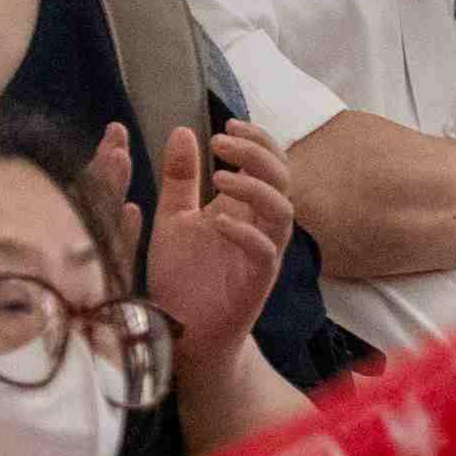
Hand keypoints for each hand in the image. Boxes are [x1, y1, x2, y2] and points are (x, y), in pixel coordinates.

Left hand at [104, 124, 293, 380]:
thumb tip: (183, 130)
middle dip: (257, 154)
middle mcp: (259, 227)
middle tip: (221, 142)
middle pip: (282, 179)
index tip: (226, 125)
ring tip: (219, 177)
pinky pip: (264, 252)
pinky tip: (217, 222)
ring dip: (254, 188)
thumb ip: (181, 177)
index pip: (269, 163)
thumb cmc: (182, 276)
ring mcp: (262, 254)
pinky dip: (245, 232)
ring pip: (282, 212)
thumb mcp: (173, 217)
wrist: (182, 330)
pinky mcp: (256, 282)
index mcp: (244, 208)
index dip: (257, 140)